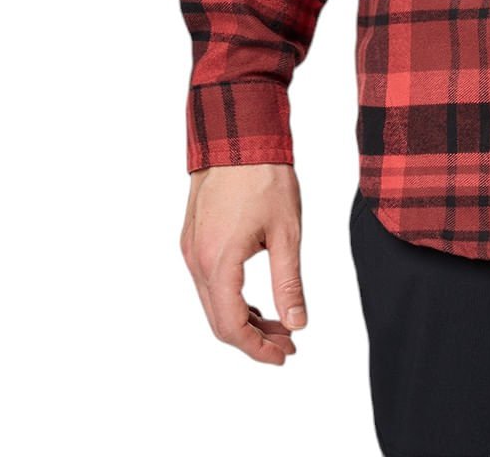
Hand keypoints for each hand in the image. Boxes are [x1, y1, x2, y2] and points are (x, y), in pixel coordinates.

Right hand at [180, 161, 306, 363]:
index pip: (232, 325)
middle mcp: (197, 260)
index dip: (258, 348)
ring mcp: (191, 249)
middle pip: (219, 320)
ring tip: (280, 323)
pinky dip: (231, 298)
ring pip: (212, 302)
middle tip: (288, 344)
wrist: (239, 134)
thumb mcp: (286, 231)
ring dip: (244, 319)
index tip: (285, 355)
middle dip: (254, 338)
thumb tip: (298, 324)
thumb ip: (289, 282)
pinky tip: (257, 301)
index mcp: (218, 261)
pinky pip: (208, 282)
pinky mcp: (193, 238)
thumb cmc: (264, 176)